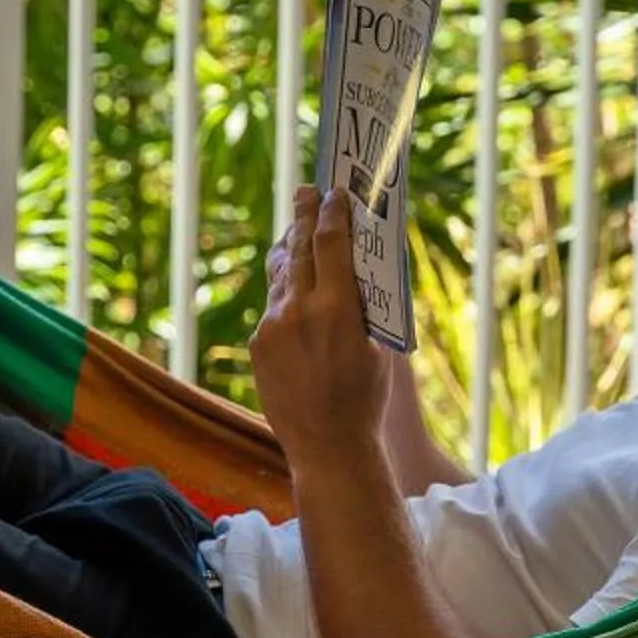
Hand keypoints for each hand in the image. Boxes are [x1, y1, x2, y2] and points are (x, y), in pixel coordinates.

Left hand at [250, 187, 391, 472]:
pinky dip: (285, 296)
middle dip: (303, 216)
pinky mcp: (258, 345)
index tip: (335, 191)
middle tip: (305, 191)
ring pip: (282, 278)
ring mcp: (273, 328)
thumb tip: (355, 272)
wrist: (328, 446)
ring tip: (298, 234)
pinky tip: (293, 292)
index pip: (332, 242)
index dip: (333, 212)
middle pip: (299, 248)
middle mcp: (298, 311)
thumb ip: (363, 305)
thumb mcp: (379, 345)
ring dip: (292, 254)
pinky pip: (274, 309)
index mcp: (338, 307)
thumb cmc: (365, 398)